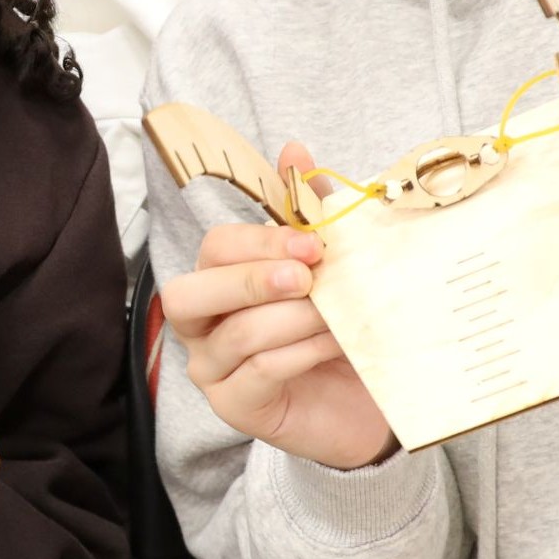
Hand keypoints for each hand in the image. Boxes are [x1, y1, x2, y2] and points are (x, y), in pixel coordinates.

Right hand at [158, 144, 395, 469]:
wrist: (369, 402)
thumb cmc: (340, 330)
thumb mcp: (331, 266)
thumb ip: (309, 211)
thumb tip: (294, 150)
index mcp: (219, 283)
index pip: (214, 249)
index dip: (259, 242)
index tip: (314, 243)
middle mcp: (203, 326)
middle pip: (189, 293)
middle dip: (251, 279)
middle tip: (307, 278)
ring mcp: (213, 371)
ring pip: (233, 335)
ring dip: (292, 318)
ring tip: (336, 316)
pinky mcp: (236, 408)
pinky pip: (257, 373)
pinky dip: (300, 353)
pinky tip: (333, 345)